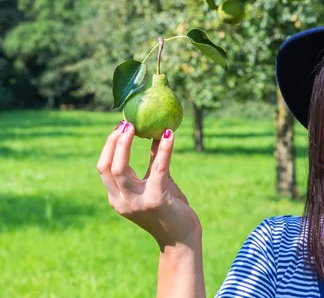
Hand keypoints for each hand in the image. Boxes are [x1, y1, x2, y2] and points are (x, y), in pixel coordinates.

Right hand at [97, 121, 201, 249]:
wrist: (182, 238)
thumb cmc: (170, 209)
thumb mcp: (158, 182)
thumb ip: (154, 161)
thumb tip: (157, 133)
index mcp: (117, 198)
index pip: (103, 168)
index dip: (109, 146)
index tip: (120, 127)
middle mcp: (122, 201)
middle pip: (107, 167)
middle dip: (114, 142)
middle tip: (126, 123)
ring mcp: (136, 202)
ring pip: (120, 169)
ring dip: (126, 144)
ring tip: (137, 126)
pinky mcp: (156, 200)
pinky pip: (158, 168)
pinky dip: (164, 149)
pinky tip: (170, 134)